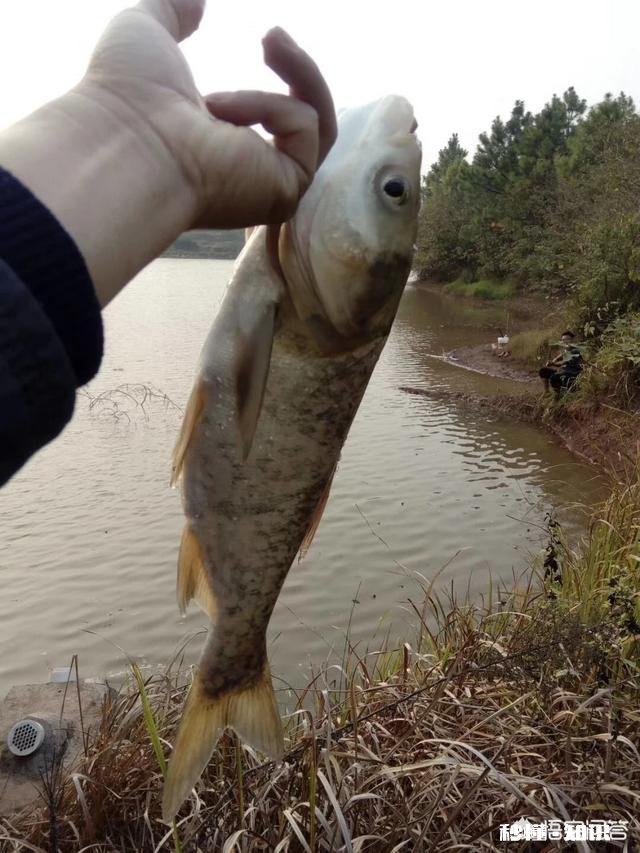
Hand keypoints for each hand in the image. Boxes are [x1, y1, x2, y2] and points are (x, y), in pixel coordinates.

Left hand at [83, 0, 336, 227]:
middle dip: (300, 71)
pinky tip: (225, 109)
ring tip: (268, 40)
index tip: (261, 39)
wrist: (124, 141)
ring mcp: (268, 187)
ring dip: (300, 75)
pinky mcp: (284, 192)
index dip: (272, 81)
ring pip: (317, 124)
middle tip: (271, 34)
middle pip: (306, 123)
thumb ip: (172, 11)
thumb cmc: (124, 97)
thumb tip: (198, 0)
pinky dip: (273, 106)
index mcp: (216, 146)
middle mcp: (246, 174)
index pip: (270, 119)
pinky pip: (306, 128)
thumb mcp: (147, 32)